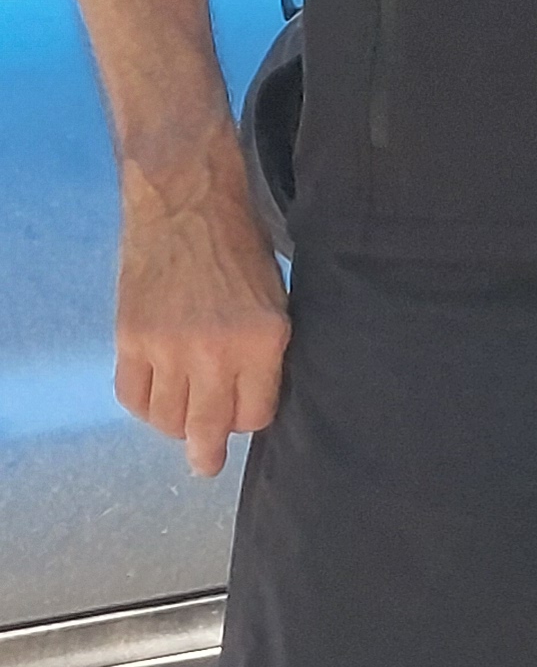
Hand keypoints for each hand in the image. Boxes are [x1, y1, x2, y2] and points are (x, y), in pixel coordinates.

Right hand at [113, 153, 288, 478]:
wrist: (188, 201)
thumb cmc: (242, 245)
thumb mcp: (275, 298)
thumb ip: (264, 349)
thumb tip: (252, 398)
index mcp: (264, 339)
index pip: (256, 414)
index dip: (252, 419)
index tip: (248, 416)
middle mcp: (215, 351)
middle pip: (208, 427)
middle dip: (208, 452)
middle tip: (205, 465)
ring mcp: (168, 348)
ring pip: (166, 418)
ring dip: (175, 425)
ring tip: (182, 420)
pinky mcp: (130, 338)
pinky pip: (132, 396)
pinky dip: (143, 406)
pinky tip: (155, 400)